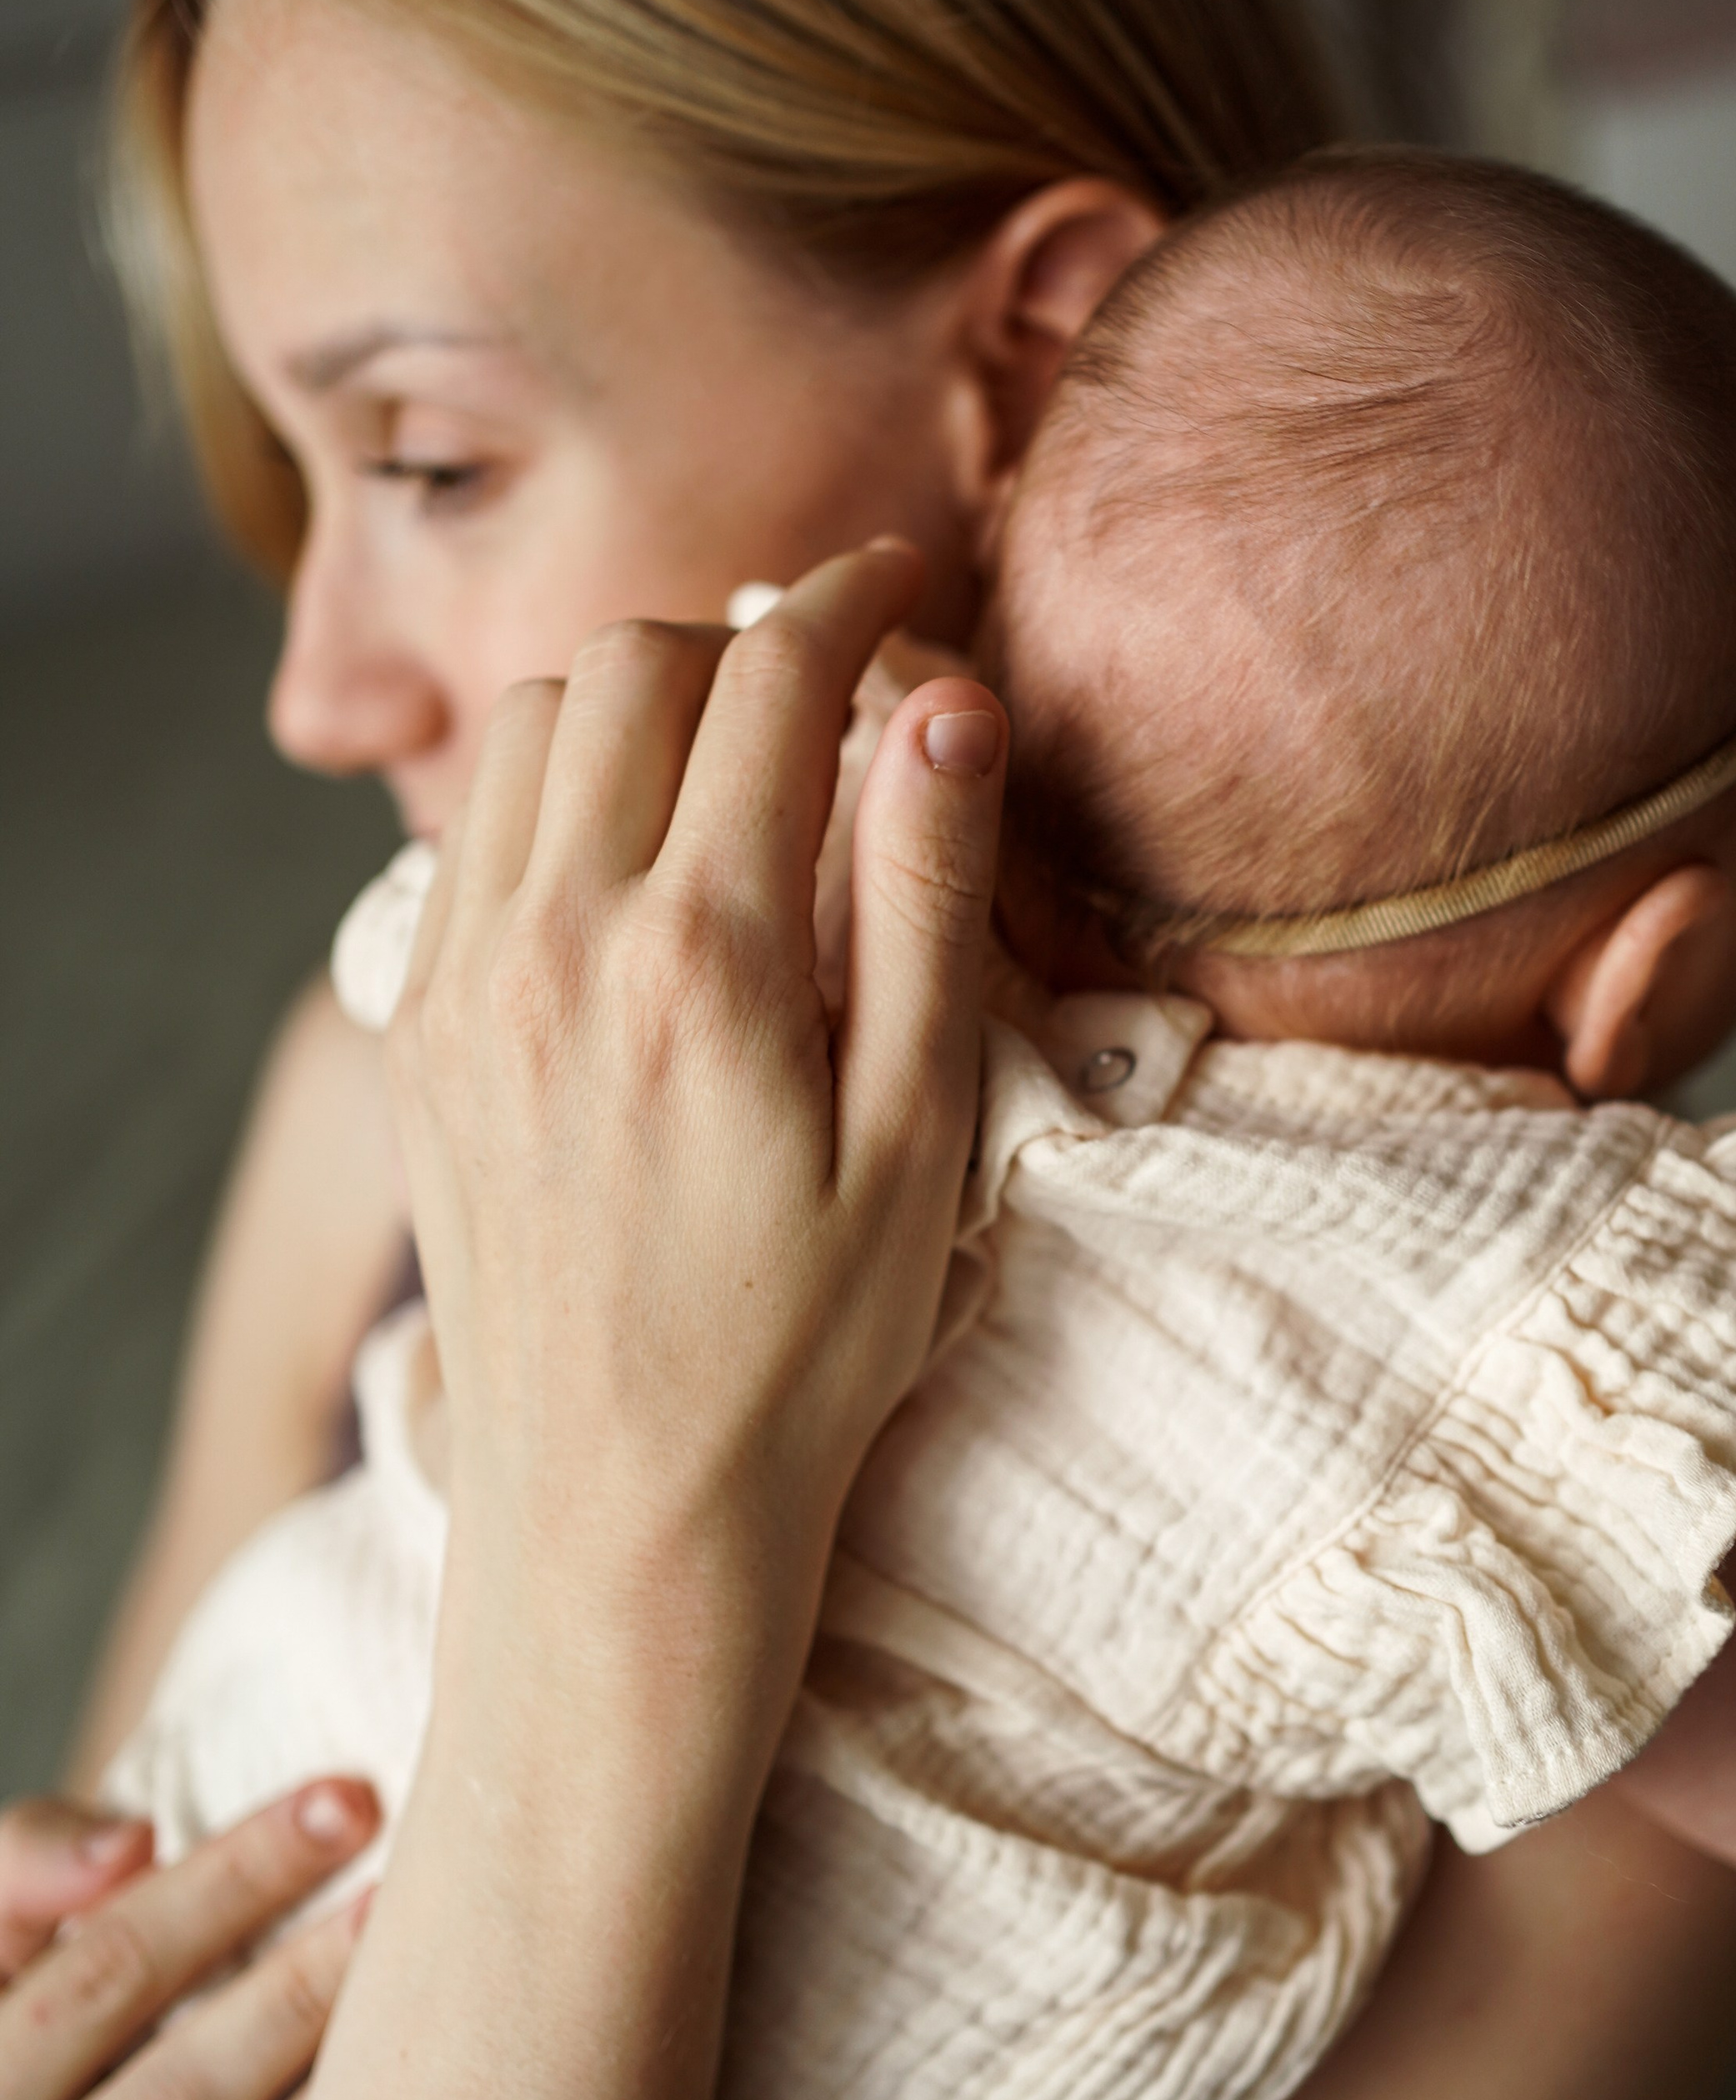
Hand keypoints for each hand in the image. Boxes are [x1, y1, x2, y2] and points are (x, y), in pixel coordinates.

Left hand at [387, 541, 1006, 1744]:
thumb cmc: (803, 1349)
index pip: (772, 677)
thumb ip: (930, 904)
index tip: (904, 584)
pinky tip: (634, 871)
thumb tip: (952, 708)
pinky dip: (555, 796)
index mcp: (705, 957)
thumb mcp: (920, 1138)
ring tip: (732, 767)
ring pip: (532, 731)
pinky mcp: (418, 1033)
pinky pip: (471, 836)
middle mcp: (558, 941)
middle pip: (634, 666)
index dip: (851, 599)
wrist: (620, 1514)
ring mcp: (466, 983)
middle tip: (829, 689)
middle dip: (742, 637)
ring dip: (638, 703)